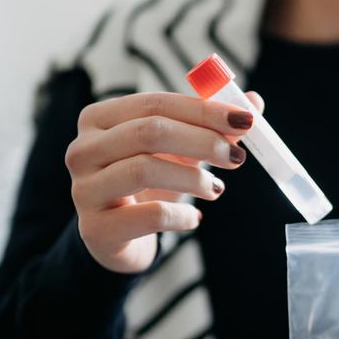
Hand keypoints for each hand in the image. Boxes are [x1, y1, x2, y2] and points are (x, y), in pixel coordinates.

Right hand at [66, 91, 263, 273]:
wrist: (118, 237)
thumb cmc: (149, 183)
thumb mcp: (178, 150)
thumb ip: (212, 125)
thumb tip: (254, 101)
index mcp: (100, 118)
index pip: (156, 103)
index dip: (204, 110)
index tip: (245, 120)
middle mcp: (83, 149)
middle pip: (148, 132)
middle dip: (202, 141)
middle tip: (236, 157)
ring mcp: (83, 189)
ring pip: (144, 169)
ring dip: (193, 178)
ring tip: (216, 189)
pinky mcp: (95, 229)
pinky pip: (148, 216)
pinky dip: (181, 216)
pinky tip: (194, 219)